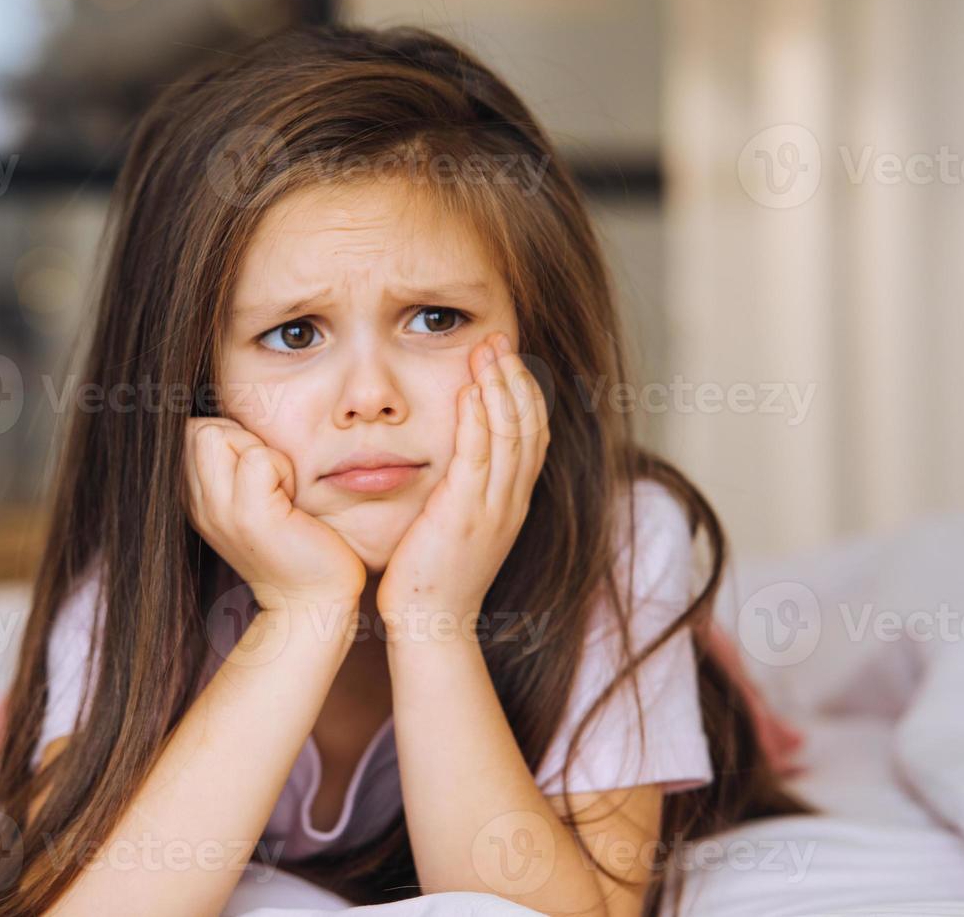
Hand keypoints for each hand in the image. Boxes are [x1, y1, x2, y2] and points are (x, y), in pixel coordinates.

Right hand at [184, 417, 366, 611]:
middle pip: (196, 428)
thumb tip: (231, 411)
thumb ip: (233, 461)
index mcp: (193, 498)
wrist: (312, 599)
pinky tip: (292, 500)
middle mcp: (197, 505)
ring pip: (218, 434)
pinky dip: (283, 469)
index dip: (225, 436)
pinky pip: (259, 458)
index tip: (256, 473)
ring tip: (278, 487)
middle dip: (238, 437)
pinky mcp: (250, 517)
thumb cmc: (294, 540)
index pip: (187, 431)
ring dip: (259, 450)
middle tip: (269, 478)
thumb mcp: (251, 496)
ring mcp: (218, 511)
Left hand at [377, 332, 549, 633]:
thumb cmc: (432, 578)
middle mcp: (511, 502)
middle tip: (500, 339)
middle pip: (528, 425)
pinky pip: (478, 457)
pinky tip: (469, 390)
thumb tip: (460, 459)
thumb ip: (466, 491)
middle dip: (515, 377)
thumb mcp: (460, 527)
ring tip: (487, 350)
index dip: (525, 393)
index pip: (533, 435)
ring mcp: (493, 508)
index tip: (508, 358)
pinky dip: (478, 419)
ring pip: (510, 434)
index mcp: (513, 503)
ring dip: (499, 386)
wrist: (430, 625)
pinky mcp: (464, 515)